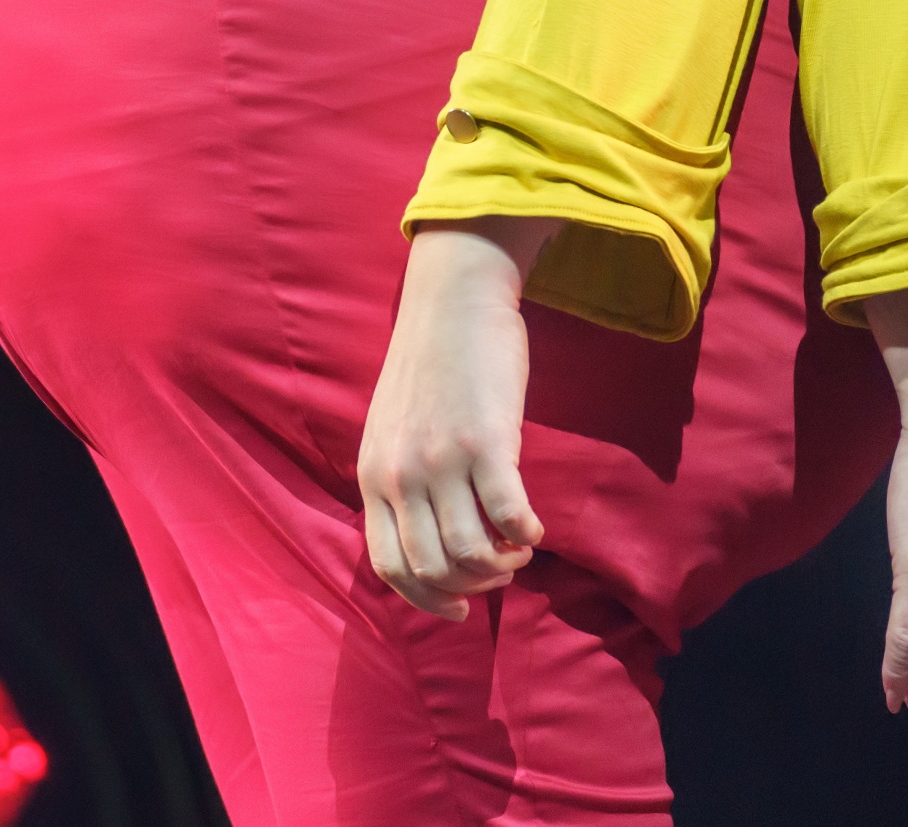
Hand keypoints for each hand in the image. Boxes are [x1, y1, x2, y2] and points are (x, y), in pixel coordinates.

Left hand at [355, 222, 552, 619]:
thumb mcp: (390, 428)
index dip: (428, 600)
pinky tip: (534, 528)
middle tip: (500, 572)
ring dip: (502, 564)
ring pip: (470, 553)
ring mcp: (441, 461)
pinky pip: (506, 515)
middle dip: (472, 587)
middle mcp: (400, 476)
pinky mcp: (486, 442)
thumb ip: (399, 478)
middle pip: (432, 569)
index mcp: (373, 476)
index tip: (461, 609)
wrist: (453, 298)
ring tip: (519, 548)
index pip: (390, 568)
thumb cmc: (430, 361)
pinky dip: (524, 536)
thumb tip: (427, 532)